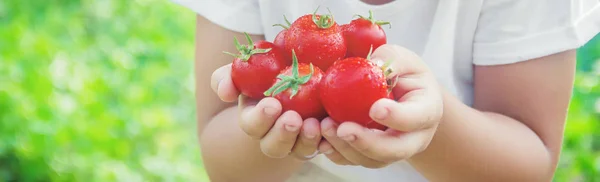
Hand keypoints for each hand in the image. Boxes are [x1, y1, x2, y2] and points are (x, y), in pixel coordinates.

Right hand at [211, 64, 322, 160]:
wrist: (299, 74)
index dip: (261, 118)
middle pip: (274, 146)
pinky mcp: (320, 140)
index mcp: (254, 119)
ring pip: (300, 151)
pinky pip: (325, 147)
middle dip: (283, 134)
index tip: (272, 104)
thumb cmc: (267, 71)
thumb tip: (225, 91)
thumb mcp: (244, 69)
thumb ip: (226, 76)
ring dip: (306, 140)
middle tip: (293, 119)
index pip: (252, 125)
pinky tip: (332, 127)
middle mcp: (274, 136)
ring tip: (313, 124)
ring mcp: (298, 141)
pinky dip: (329, 140)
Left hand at [317, 44, 443, 167]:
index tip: (375, 109)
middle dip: (366, 142)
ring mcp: (392, 151)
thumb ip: (391, 59)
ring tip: (325, 127)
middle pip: (394, 150)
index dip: (397, 117)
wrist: (401, 96)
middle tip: (343, 129)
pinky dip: (336, 154)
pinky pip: (354, 161)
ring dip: (345, 148)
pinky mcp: (371, 156)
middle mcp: (414, 138)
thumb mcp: (403, 59)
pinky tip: (322, 140)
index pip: (416, 118)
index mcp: (427, 110)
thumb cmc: (403, 73)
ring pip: (371, 160)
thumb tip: (372, 64)